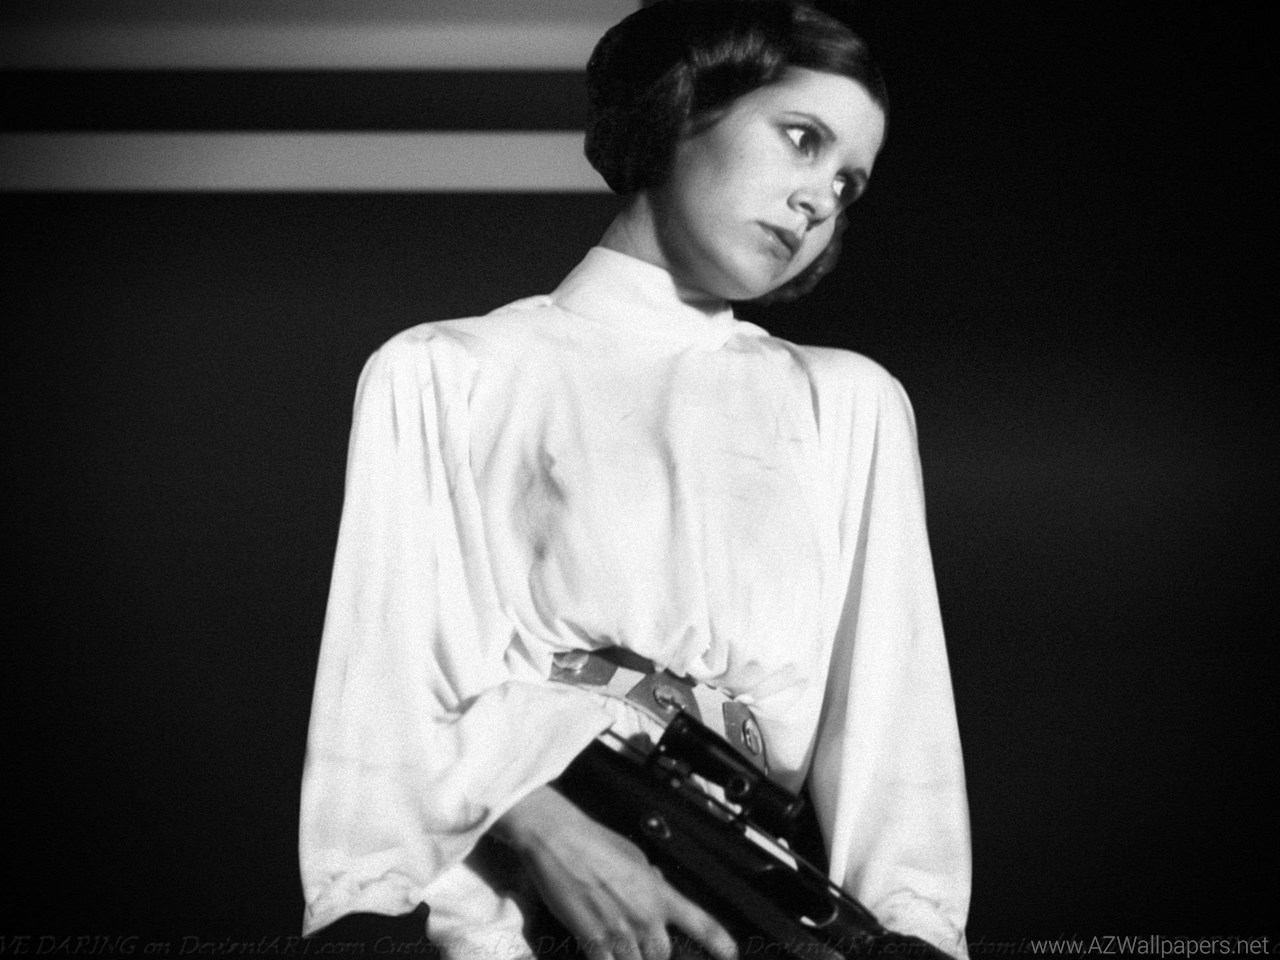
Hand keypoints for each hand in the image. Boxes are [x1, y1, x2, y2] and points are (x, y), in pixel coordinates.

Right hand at [493, 786, 738, 959]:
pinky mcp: (593, 940)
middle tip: (645, 946)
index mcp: (658, 892)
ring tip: (622, 946)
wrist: (559, 840)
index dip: (719, 942)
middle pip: (663, 955)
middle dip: (655, 955)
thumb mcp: (633, 855)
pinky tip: (604, 954)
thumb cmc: (593, 841)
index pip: (700, 922)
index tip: (731, 954)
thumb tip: (656, 886)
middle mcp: (644, 915)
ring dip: (631, 959)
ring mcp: (619, 930)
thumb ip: (649, 879)